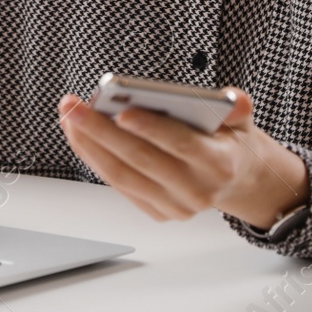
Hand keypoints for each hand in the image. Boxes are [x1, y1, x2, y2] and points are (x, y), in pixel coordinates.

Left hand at [56, 86, 308, 227]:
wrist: (238, 180)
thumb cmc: (230, 141)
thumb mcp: (242, 119)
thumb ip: (238, 105)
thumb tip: (232, 99)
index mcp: (220, 163)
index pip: (181, 144)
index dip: (151, 129)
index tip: (122, 111)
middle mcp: (197, 191)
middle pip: (141, 159)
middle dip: (102, 131)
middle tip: (74, 107)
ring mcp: (176, 206)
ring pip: (123, 176)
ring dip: (90, 146)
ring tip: (69, 118)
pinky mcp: (158, 212)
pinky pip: (120, 185)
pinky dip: (96, 160)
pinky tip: (80, 137)